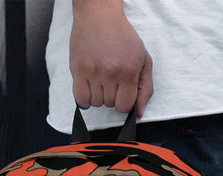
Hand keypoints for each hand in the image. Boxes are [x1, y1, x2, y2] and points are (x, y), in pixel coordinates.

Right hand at [69, 0, 152, 116]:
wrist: (99, 14)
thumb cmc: (123, 37)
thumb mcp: (143, 59)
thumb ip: (145, 88)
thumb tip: (138, 113)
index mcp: (128, 71)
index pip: (124, 106)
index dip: (124, 102)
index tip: (122, 92)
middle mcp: (110, 72)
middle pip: (109, 105)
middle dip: (111, 96)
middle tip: (111, 79)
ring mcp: (92, 71)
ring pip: (95, 103)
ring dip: (98, 96)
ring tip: (100, 79)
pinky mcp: (77, 69)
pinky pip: (80, 99)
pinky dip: (84, 99)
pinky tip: (89, 88)